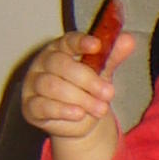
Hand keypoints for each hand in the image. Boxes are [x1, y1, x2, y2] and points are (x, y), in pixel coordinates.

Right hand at [21, 26, 134, 159]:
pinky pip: (41, 106)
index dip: (81, 42)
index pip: (68, 40)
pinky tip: (79, 113)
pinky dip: (61, 110)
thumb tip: (129, 39)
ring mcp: (33, 84)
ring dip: (79, 98)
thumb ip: (112, 56)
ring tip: (100, 109)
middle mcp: (43, 63)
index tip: (97, 46)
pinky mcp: (30, 107)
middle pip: (60, 64)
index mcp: (60, 49)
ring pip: (51, 86)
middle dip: (87, 79)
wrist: (79, 120)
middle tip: (109, 93)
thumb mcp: (102, 72)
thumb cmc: (87, 89)